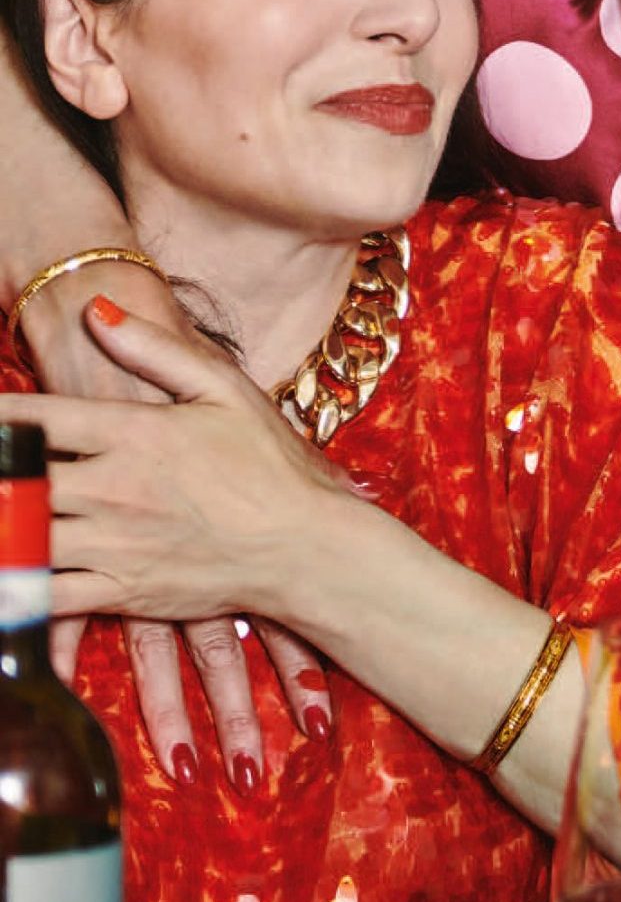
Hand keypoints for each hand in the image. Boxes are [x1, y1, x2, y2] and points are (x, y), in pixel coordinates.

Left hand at [0, 295, 334, 783]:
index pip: (34, 416)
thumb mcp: (227, 391)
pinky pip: (42, 594)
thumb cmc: (274, 469)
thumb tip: (96, 308)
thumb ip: (156, 349)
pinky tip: (3, 565)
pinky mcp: (121, 592)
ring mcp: (114, 544)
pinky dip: (11, 583)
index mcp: (135, 434)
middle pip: (10, 479)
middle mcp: (115, 488)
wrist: (310, 549)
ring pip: (16, 535)